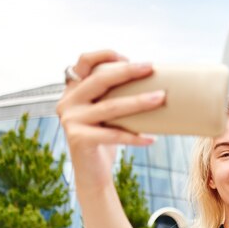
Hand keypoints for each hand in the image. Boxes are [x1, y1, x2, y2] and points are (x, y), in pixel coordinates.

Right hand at [56, 50, 165, 190]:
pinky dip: (135, 137)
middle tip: (151, 68)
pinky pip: (113, 135)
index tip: (129, 58)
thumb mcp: (107, 111)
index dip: (105, 55)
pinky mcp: (78, 138)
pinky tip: (152, 139)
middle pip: (99, 79)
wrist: (92, 173)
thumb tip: (151, 77)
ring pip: (110, 107)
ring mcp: (70, 120)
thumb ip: (115, 94)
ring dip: (139, 101)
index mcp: (73, 90)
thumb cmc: (106, 138)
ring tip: (161, 98)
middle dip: (127, 71)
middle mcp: (68, 102)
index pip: (83, 61)